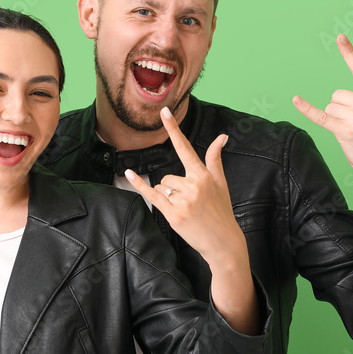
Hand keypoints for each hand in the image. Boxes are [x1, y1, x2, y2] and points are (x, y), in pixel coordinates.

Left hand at [124, 107, 243, 266]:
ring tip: (187, 211)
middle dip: (174, 189)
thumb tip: (222, 136)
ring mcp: (183, 201)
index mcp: (203, 175)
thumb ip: (215, 158)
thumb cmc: (221, 211)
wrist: (223, 242)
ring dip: (169, 198)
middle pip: (167, 176)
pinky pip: (152, 195)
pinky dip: (139, 185)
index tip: (164, 111)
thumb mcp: (221, 183)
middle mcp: (193, 185)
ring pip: (162, 188)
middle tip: (191, 204)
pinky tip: (129, 173)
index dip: (173, 128)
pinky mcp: (173, 214)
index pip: (185, 147)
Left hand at [292, 34, 352, 199]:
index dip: (349, 53)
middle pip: (337, 94)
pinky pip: (321, 116)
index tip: (339, 37)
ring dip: (335, 119)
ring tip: (351, 131)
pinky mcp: (345, 130)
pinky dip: (307, 109)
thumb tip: (337, 99)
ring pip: (331, 106)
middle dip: (339, 109)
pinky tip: (297, 100)